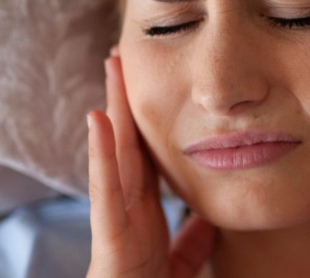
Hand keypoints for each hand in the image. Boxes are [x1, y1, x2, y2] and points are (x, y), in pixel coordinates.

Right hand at [87, 47, 215, 277]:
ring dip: (112, 111)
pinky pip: (105, 194)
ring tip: (113, 66)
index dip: (148, 125)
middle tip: (125, 54)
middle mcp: (125, 217)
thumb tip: (209, 222)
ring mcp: (114, 227)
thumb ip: (191, 245)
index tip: (154, 85)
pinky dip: (102, 156)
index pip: (147, 163)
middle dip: (126, 102)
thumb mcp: (178, 269)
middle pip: (128, 148)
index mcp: (143, 223)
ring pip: (114, 159)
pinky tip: (99, 120)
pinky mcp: (109, 243)